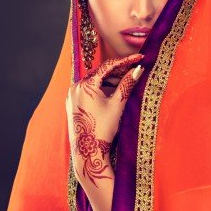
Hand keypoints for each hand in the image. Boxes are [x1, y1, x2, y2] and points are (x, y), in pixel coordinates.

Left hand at [65, 54, 144, 186]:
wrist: (87, 152)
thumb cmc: (103, 128)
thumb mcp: (117, 105)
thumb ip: (127, 84)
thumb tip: (139, 70)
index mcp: (86, 85)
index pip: (108, 66)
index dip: (125, 61)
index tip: (139, 58)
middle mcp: (75, 87)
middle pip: (101, 73)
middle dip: (118, 71)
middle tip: (135, 70)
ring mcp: (72, 96)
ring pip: (95, 82)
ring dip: (110, 81)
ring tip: (126, 84)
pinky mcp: (72, 103)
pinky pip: (88, 90)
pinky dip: (101, 89)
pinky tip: (113, 94)